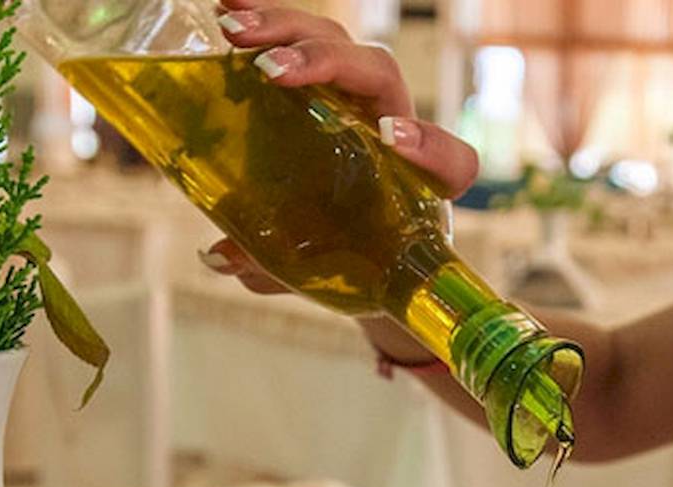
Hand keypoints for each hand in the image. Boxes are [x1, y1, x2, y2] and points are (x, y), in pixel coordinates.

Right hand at [199, 0, 479, 304]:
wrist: (342, 238)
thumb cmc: (343, 257)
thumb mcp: (312, 273)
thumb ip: (275, 270)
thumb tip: (220, 255)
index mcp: (416, 186)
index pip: (452, 164)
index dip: (430, 147)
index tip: (390, 139)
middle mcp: (393, 128)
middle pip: (378, 73)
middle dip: (327, 63)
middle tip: (274, 71)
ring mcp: (356, 99)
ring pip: (339, 44)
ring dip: (288, 30)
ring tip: (234, 32)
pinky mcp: (321, 83)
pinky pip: (303, 39)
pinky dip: (268, 18)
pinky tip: (226, 7)